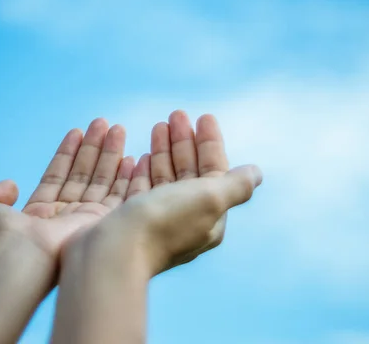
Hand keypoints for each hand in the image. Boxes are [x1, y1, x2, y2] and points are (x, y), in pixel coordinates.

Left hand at [0, 118, 149, 277]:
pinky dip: (127, 178)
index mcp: (37, 214)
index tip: (77, 131)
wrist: (14, 259)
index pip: (57, 176)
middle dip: (93, 148)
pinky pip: (119, 196)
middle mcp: (63, 217)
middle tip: (104, 123)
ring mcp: (84, 222)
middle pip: (82, 175)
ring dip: (110, 154)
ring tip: (117, 129)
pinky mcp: (102, 225)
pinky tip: (133, 158)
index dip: (67, 153)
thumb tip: (12, 184)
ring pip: (101, 181)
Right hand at [74, 111, 262, 275]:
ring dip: (163, 151)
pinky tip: (138, 156)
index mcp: (208, 217)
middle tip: (176, 114)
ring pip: (163, 178)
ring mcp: (154, 221)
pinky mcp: (129, 220)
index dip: (210, 144)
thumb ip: (236, 185)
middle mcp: (183, 220)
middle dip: (184, 142)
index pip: (214, 172)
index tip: (203, 117)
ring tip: (159, 125)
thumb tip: (256, 172)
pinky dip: (142, 170)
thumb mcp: (210, 199)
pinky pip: (139, 189)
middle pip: (188, 172)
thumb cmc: (163, 222)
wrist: (112, 254)